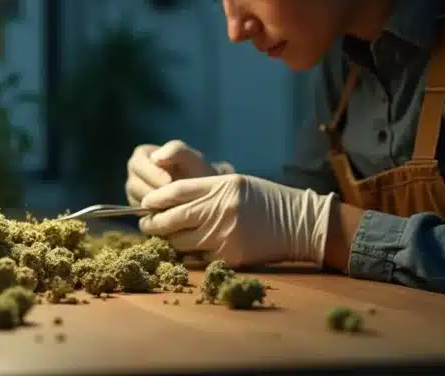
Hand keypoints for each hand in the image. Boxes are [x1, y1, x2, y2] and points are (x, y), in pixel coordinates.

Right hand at [125, 140, 233, 207]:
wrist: (203, 191)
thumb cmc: (195, 170)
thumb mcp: (189, 156)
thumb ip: (175, 150)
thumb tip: (156, 158)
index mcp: (141, 156)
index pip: (137, 164)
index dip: (151, 173)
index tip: (168, 181)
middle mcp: (134, 175)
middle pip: (133, 185)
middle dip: (152, 192)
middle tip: (171, 197)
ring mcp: (135, 194)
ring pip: (136, 201)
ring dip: (153, 206)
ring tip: (173, 206)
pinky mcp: (140, 210)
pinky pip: (142, 216)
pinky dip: (155, 216)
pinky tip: (171, 215)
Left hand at [137, 174, 336, 267]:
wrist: (300, 223)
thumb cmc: (266, 200)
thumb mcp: (236, 183)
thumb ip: (204, 190)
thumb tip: (168, 202)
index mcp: (220, 186)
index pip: (174, 192)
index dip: (155, 199)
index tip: (145, 204)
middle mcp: (218, 210)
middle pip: (171, 219)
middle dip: (153, 223)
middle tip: (146, 224)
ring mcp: (223, 236)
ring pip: (180, 243)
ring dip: (170, 241)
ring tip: (168, 237)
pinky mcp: (229, 257)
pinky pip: (197, 259)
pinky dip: (190, 256)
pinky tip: (190, 251)